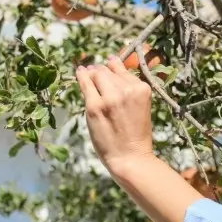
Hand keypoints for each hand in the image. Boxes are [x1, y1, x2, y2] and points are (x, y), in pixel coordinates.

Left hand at [75, 56, 154, 171]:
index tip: (109, 64)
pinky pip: (85, 84)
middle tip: (97, 73)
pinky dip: (81, 76)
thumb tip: (113, 67)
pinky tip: (80, 72)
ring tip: (88, 72)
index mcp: (142, 89)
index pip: (123, 70)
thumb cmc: (136, 134)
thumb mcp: (140, 106)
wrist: (130, 157)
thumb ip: (130, 89)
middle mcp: (127, 90)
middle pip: (107, 71)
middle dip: (101, 71)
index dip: (114, 67)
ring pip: (96, 74)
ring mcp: (109, 97)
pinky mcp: (94, 106)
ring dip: (92, 73)